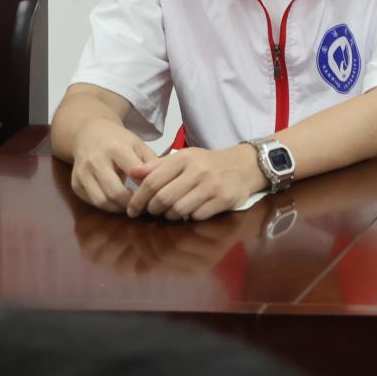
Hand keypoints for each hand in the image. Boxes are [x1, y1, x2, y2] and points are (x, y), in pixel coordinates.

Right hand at [68, 120, 158, 212]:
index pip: (134, 173)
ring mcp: (83, 173)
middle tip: (143, 206)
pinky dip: (106, 206)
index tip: (156, 194)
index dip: (147, 187)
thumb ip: (151, 162)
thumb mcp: (139, 145)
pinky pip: (91, 202)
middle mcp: (96, 161)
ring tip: (131, 206)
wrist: (90, 134)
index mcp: (116, 148)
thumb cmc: (119, 141)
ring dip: (118, 208)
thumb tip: (162, 183)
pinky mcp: (75, 183)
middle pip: (115, 192)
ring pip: (101, 200)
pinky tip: (116, 202)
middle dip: (131, 203)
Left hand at [125, 144, 265, 221]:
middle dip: (153, 210)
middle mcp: (198, 170)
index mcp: (184, 158)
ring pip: (178, 210)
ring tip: (171, 212)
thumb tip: (131, 172)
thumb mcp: (183, 158)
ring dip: (170, 215)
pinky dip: (190, 216)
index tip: (132, 209)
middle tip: (153, 212)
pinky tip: (192, 211)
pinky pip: (197, 215)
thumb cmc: (208, 163)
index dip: (138, 199)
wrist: (245, 165)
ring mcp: (212, 185)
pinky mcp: (224, 199)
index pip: (152, 182)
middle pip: (163, 198)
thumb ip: (157, 166)